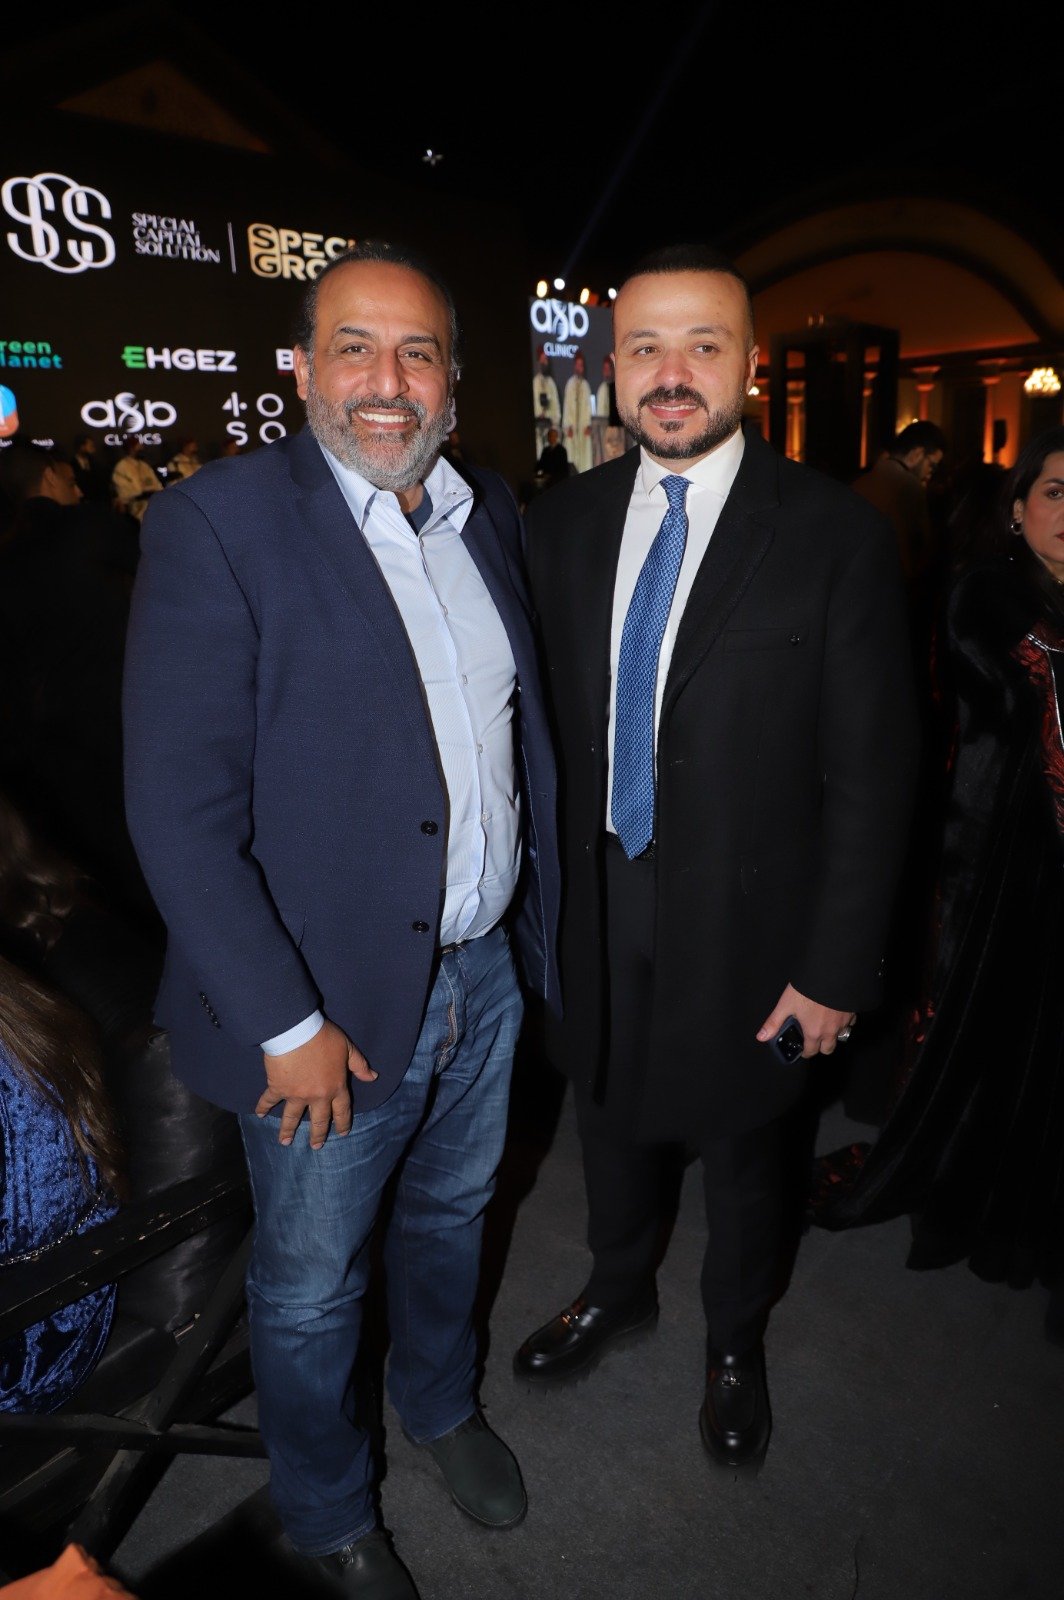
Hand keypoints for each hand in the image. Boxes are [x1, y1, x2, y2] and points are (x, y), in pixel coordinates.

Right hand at [256, 1018, 376, 1148]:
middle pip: (319, 1120)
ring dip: (288, 1131)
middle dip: (318, 1135)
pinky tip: (259, 1115)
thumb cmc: (324, 1038)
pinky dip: (262, 1107)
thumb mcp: (347, 1048)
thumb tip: (373, 1077)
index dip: (343, 1123)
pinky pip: (269, 1100)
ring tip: (285, 1142)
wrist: (297, 1032)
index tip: (342, 1134)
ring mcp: (296, 1094)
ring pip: (292, 1117)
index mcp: (336, 1087)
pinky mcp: (278, 1088)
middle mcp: (317, 1096)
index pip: (342, 1110)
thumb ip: (359, 1065)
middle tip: (316, 1147)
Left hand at [756, 983, 855, 1058]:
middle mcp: (830, 1031)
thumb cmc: (808, 990)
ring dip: (834, 1034)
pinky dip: (844, 1021)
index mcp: (814, 1032)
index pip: (811, 1051)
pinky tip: (837, 1013)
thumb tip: (762, 1037)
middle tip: (814, 1038)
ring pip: (840, 1036)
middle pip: (828, 1049)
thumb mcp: (786, 1005)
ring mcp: (844, 1022)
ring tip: (825, 1024)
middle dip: (821, 1047)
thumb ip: (774, 1022)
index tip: (803, 1048)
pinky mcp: (852, 1012)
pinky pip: (850, 1023)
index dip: (806, 1052)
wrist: (831, 974)